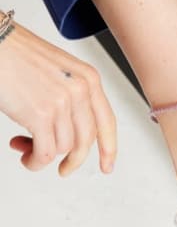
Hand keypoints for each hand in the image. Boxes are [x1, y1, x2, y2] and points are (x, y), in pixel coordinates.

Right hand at [0, 20, 116, 175]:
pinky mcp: (41, 115)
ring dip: (43, 155)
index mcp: (88, 78)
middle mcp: (80, 90)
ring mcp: (62, 103)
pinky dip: (34, 162)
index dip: (108, 148)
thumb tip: (68, 138)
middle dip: (73, 160)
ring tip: (25, 146)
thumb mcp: (59, 71)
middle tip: (63, 170)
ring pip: (62, 149)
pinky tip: (25, 157)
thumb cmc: (18, 56)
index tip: (107, 165)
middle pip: (86, 141)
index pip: (106, 121)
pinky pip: (44, 154)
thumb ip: (71, 98)